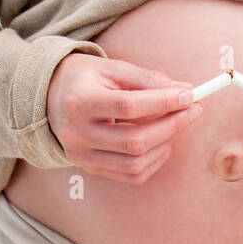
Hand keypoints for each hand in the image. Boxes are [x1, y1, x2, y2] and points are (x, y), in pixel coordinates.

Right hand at [46, 52, 201, 182]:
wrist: (50, 97)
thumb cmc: (87, 78)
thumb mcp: (113, 68)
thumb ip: (149, 79)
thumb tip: (185, 91)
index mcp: (80, 101)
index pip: (127, 106)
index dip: (162, 102)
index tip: (188, 95)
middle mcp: (76, 133)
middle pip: (134, 140)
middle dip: (171, 125)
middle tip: (192, 109)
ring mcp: (81, 155)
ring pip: (135, 162)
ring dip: (165, 144)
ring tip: (176, 123)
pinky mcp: (89, 168)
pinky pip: (130, 174)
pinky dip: (154, 161)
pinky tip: (161, 142)